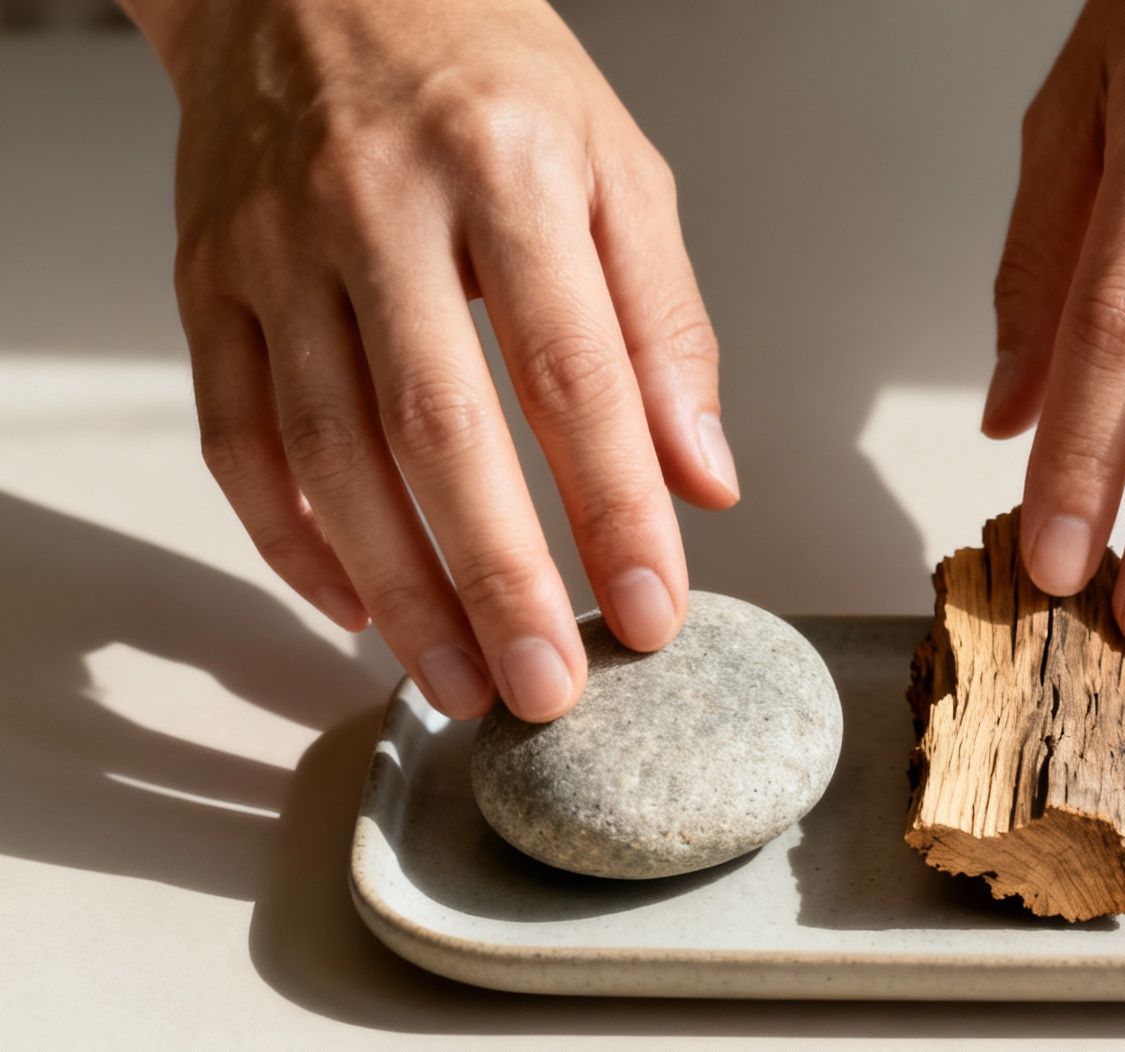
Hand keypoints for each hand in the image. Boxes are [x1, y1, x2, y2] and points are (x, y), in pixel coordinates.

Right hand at [125, 0, 737, 720]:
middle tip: (547, 688)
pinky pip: (236, 434)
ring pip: (327, 451)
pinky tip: (353, 604)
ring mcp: (274, 246)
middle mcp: (377, 206)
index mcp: (505, 169)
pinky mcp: (207, 280)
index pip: (575, 375)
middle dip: (499, 580)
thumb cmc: (484, 75)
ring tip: (458, 682)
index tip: (655, 609)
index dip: (617, 509)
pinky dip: (289, 538)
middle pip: (439, 429)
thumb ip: (666, 325)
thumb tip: (702, 476)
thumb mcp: (617, 167)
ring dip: (396, 588)